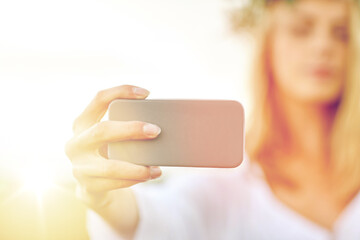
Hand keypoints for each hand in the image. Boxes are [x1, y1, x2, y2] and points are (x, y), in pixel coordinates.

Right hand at [65, 85, 161, 207]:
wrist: (92, 185)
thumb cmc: (108, 152)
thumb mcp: (110, 137)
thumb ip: (124, 127)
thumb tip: (157, 124)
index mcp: (82, 123)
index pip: (99, 99)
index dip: (121, 91)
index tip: (146, 93)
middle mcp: (76, 143)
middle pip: (102, 130)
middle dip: (131, 129)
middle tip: (156, 130)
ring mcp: (79, 166)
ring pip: (110, 166)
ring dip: (137, 167)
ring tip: (157, 167)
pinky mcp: (88, 186)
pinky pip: (115, 183)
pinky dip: (134, 180)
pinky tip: (149, 176)